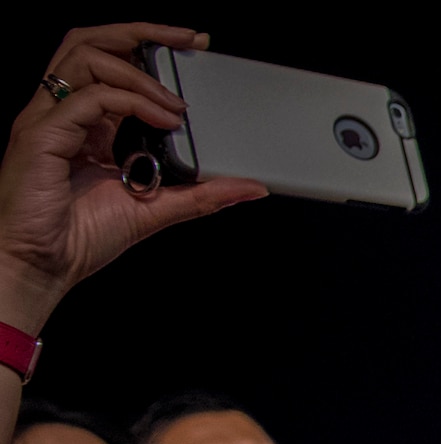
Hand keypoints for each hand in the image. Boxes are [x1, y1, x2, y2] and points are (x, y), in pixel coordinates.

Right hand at [0, 24, 264, 329]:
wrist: (43, 264)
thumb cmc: (81, 237)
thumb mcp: (157, 209)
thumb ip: (201, 194)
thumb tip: (249, 187)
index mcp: (85, 123)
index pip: (112, 63)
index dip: (149, 47)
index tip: (193, 47)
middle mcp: (63, 112)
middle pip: (92, 42)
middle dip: (142, 33)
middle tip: (188, 42)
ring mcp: (48, 118)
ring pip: (86, 57)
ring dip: (139, 72)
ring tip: (177, 104)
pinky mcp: (42, 134)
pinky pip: (89, 98)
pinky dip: (130, 101)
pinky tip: (162, 120)